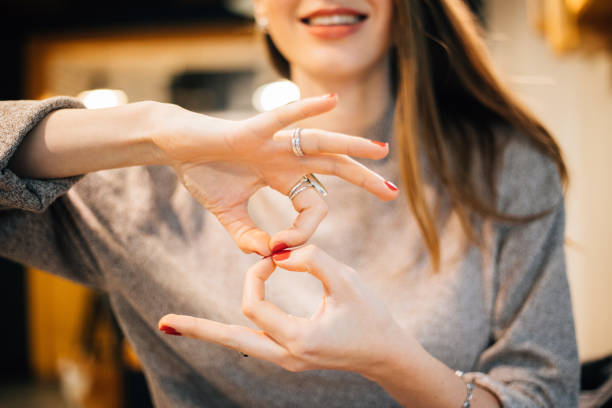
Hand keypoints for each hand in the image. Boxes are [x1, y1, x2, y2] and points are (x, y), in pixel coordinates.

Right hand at [153, 95, 398, 254]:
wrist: (175, 147)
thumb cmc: (203, 174)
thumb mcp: (229, 215)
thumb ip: (248, 237)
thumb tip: (269, 256)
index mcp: (282, 176)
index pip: (310, 205)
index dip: (302, 231)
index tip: (280, 248)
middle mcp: (285, 157)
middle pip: (333, 167)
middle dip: (363, 179)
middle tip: (393, 192)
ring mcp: (272, 142)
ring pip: (320, 143)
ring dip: (352, 146)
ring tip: (381, 150)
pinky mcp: (251, 130)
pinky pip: (282, 117)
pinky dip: (306, 108)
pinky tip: (332, 100)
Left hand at [158, 245, 415, 376]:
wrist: (385, 354)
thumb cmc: (371, 317)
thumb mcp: (346, 282)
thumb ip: (313, 260)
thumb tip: (279, 253)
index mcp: (298, 339)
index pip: (255, 302)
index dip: (257, 272)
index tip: (274, 254)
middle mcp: (285, 355)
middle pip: (230, 338)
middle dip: (198, 328)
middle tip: (164, 323)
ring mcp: (285, 359)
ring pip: (238, 343)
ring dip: (210, 330)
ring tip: (174, 325)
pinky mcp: (288, 354)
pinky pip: (252, 341)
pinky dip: (233, 330)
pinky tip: (214, 326)